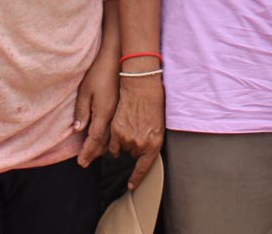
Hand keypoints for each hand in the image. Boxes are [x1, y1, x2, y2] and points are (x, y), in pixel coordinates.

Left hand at [73, 46, 118, 166]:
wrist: (118, 57)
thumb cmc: (99, 71)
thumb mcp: (85, 90)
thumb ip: (81, 111)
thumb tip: (77, 130)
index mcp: (103, 112)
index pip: (93, 139)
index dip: (87, 152)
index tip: (81, 162)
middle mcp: (113, 115)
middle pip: (104, 142)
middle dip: (94, 153)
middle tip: (85, 162)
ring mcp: (119, 111)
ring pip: (112, 137)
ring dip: (102, 147)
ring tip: (94, 153)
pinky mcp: (122, 106)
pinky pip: (116, 129)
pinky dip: (110, 138)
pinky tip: (107, 138)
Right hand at [107, 73, 163, 190]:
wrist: (142, 86)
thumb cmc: (153, 102)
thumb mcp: (159, 126)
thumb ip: (151, 142)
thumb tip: (143, 152)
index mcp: (154, 144)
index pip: (144, 167)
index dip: (136, 179)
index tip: (131, 186)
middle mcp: (140, 144)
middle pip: (133, 155)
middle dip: (135, 146)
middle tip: (137, 131)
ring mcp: (127, 138)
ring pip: (122, 149)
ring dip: (124, 142)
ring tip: (130, 126)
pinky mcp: (116, 131)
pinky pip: (112, 144)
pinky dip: (115, 140)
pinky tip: (120, 128)